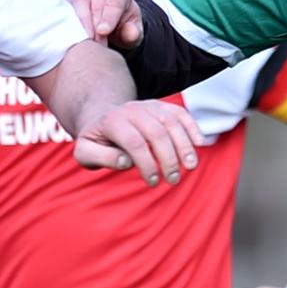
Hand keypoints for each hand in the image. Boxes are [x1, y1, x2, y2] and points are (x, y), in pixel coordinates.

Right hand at [63, 0, 143, 47]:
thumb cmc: (122, 26)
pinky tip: (68, 42)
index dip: (108, 18)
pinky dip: (64, 29)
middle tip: (92, 45)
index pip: (113, 2)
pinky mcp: (63, 3)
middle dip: (89, 27)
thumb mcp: (133, 31)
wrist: (110, 25)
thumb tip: (130, 34)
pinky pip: (60, 14)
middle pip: (87, 4)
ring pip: (71, 8)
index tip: (103, 32)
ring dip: (74, 28)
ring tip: (80, 45)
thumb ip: (134, 33)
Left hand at [72, 98, 204, 185]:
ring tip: (190, 167)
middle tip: (172, 180)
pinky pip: (180, 113)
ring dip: (184, 145)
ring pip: (171, 122)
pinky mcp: (161, 106)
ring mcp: (148, 105)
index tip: (152, 182)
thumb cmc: (95, 141)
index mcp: (112, 121)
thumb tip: (125, 161)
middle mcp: (132, 109)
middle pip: (156, 132)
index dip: (146, 163)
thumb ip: (101, 157)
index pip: (134, 142)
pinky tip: (200, 144)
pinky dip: (192, 127)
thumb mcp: (85, 153)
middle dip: (167, 158)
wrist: (101, 117)